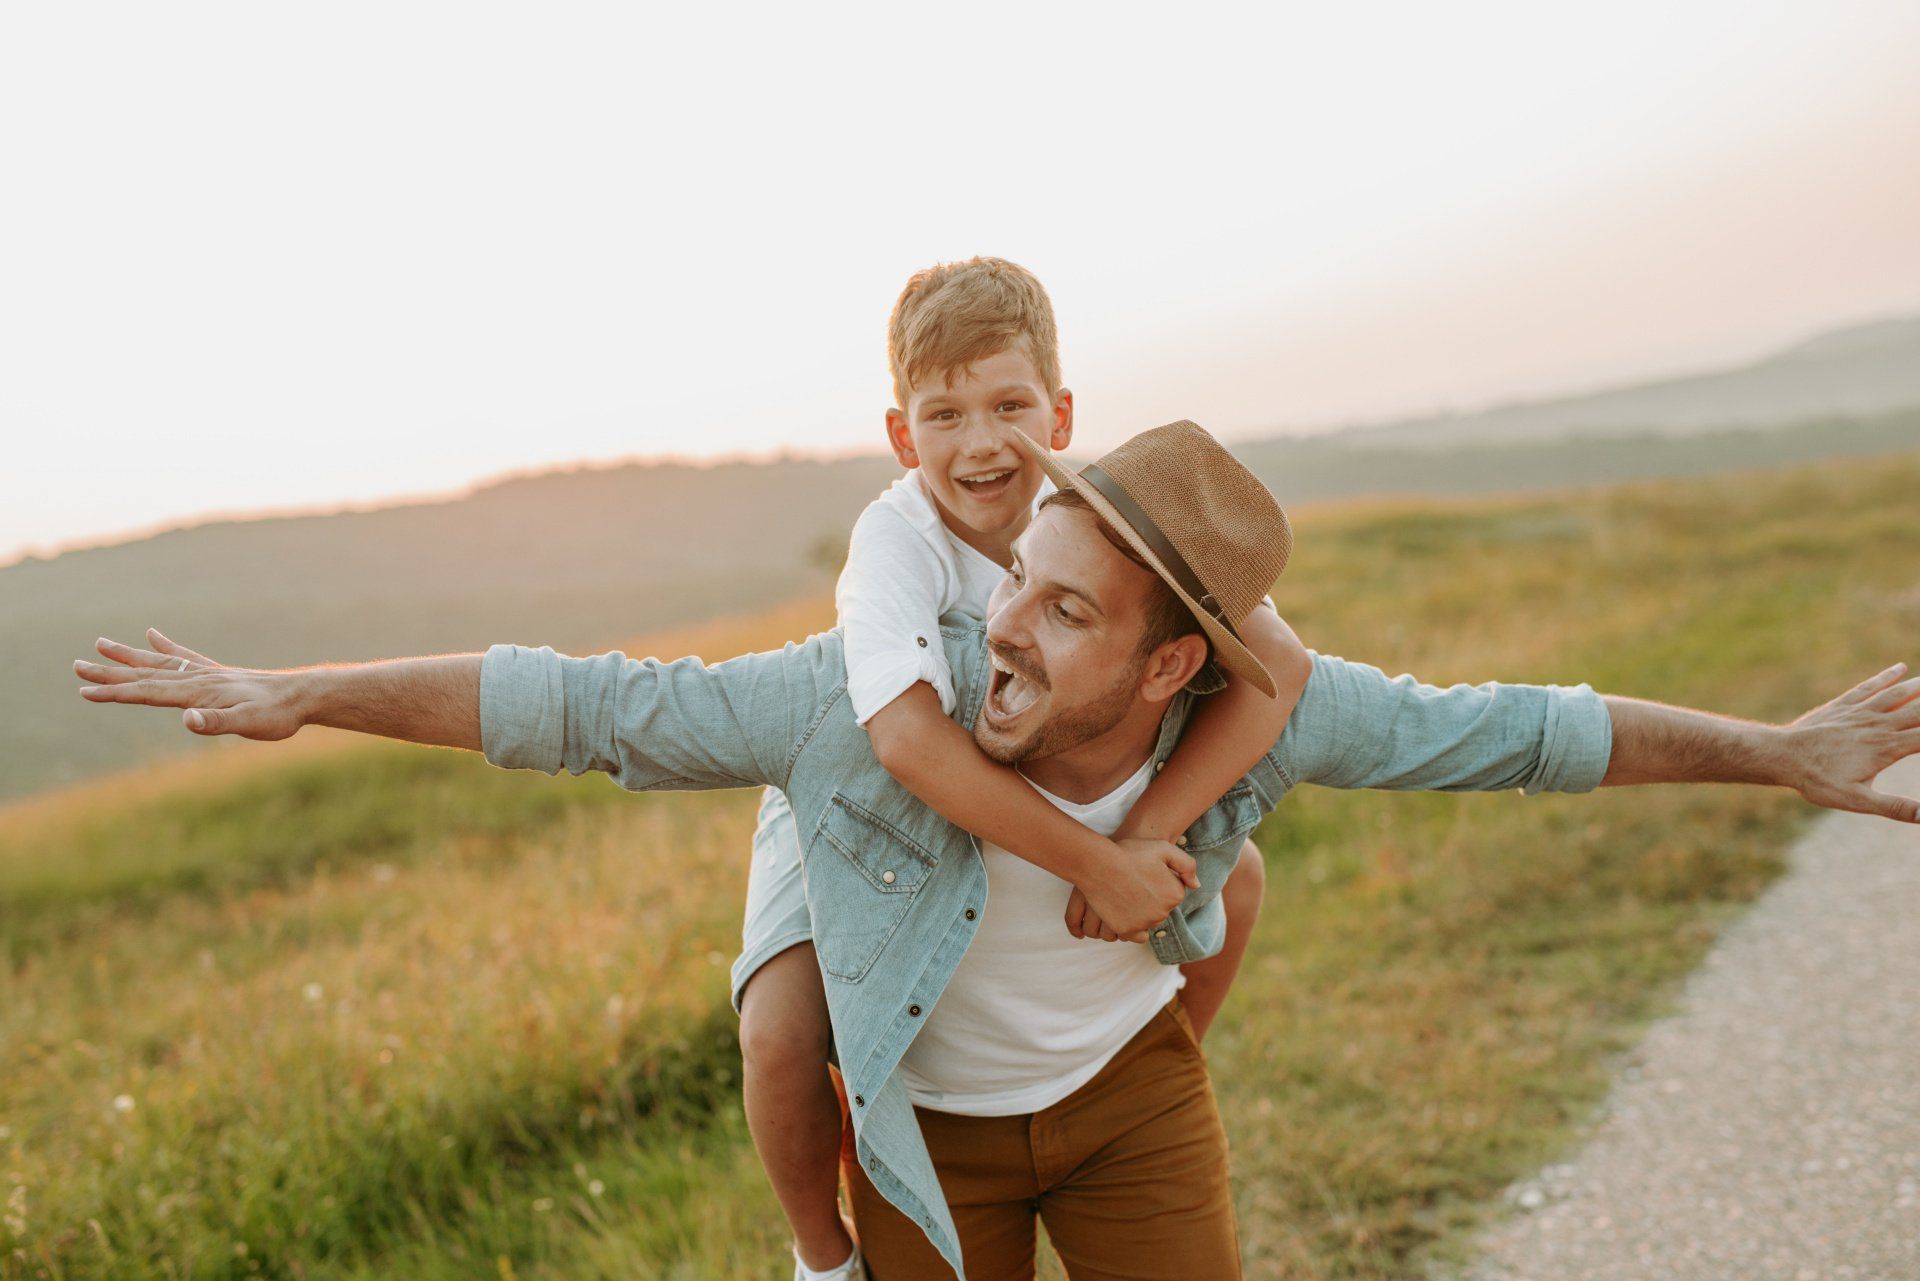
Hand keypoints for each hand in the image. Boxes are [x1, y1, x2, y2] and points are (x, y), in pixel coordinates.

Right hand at [74, 628, 305, 740]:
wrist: (302, 696)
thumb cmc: (275, 715)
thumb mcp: (248, 725)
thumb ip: (217, 724)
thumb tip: (187, 721)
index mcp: (196, 693)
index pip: (147, 693)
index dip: (114, 693)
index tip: (83, 692)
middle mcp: (196, 678)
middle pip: (144, 674)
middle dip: (110, 672)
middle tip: (76, 665)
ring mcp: (206, 673)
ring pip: (158, 662)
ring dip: (128, 655)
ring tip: (101, 642)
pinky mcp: (218, 674)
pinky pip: (184, 656)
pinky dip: (165, 647)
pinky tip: (152, 635)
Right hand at [1065, 836, 1197, 942]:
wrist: (1099, 864)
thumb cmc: (1130, 853)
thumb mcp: (1164, 848)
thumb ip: (1187, 865)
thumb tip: (1196, 886)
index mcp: (1174, 894)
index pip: (1172, 894)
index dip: (1159, 883)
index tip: (1146, 874)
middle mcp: (1162, 912)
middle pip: (1160, 910)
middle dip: (1151, 900)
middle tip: (1134, 884)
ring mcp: (1144, 923)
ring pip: (1147, 923)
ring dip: (1141, 914)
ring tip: (1126, 896)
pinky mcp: (1126, 930)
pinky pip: (1134, 935)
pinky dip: (1131, 927)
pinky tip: (1123, 911)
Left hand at [1781, 662, 1919, 821]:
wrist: (1781, 756)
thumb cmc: (1818, 781)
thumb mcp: (1858, 801)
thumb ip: (1895, 807)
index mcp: (1887, 748)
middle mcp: (1877, 725)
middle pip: (1918, 710)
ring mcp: (1859, 712)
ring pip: (1897, 694)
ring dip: (1918, 686)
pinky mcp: (1842, 706)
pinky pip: (1868, 687)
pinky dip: (1885, 677)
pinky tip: (1899, 668)